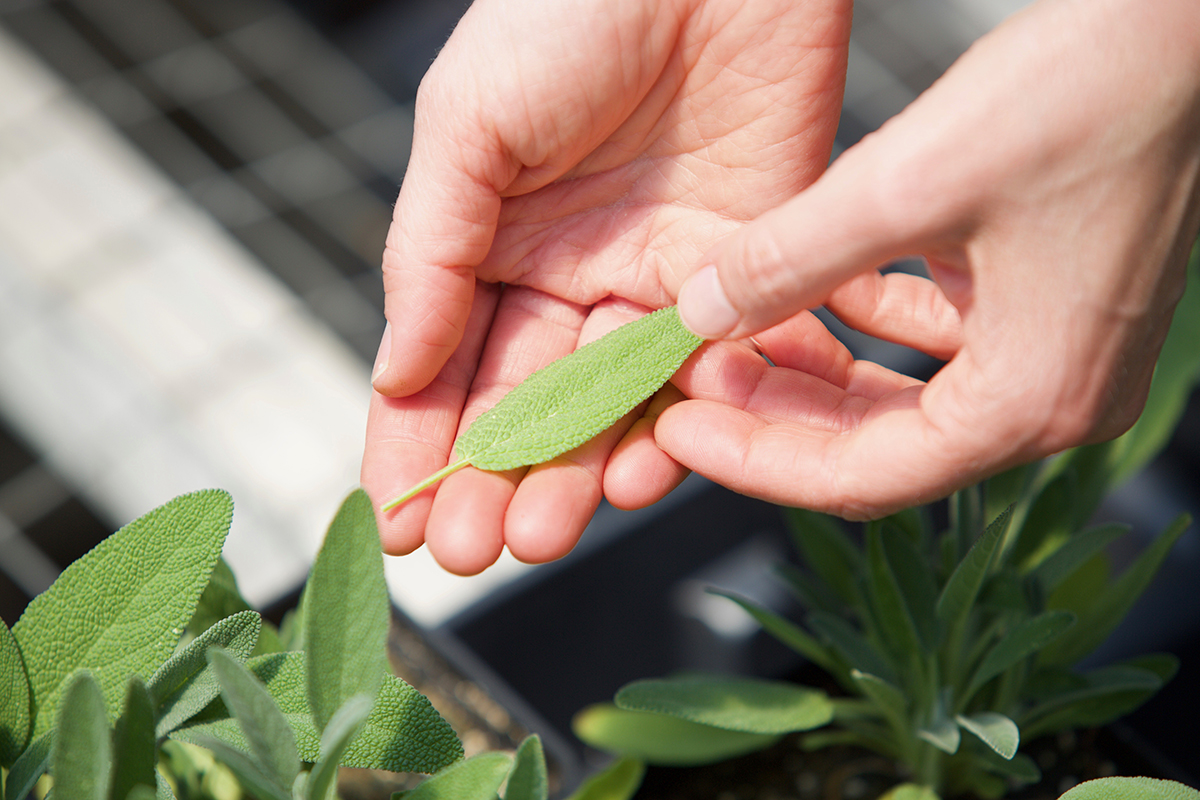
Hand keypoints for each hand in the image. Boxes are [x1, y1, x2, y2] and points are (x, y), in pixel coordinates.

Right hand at [362, 0, 851, 571]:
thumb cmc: (567, 10)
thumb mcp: (466, 124)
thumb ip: (431, 254)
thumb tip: (396, 376)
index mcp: (493, 244)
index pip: (447, 366)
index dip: (417, 445)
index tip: (393, 520)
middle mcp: (573, 276)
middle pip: (531, 403)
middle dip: (496, 478)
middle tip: (472, 549)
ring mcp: (657, 281)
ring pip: (615, 405)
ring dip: (578, 474)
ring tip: (542, 532)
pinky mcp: (741, 274)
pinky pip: (709, 368)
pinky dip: (682, 424)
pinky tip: (645, 472)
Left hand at [668, 0, 1199, 518]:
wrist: (1189, 24)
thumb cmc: (1094, 90)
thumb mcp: (909, 186)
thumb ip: (793, 259)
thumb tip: (703, 309)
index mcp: (1032, 401)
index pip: (863, 478)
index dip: (755, 459)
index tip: (680, 428)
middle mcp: (1053, 395)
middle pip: (878, 445)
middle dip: (775, 414)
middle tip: (691, 384)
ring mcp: (1055, 350)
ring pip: (901, 395)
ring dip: (814, 367)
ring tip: (731, 336)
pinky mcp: (1047, 301)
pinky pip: (937, 338)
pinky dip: (868, 317)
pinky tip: (816, 282)